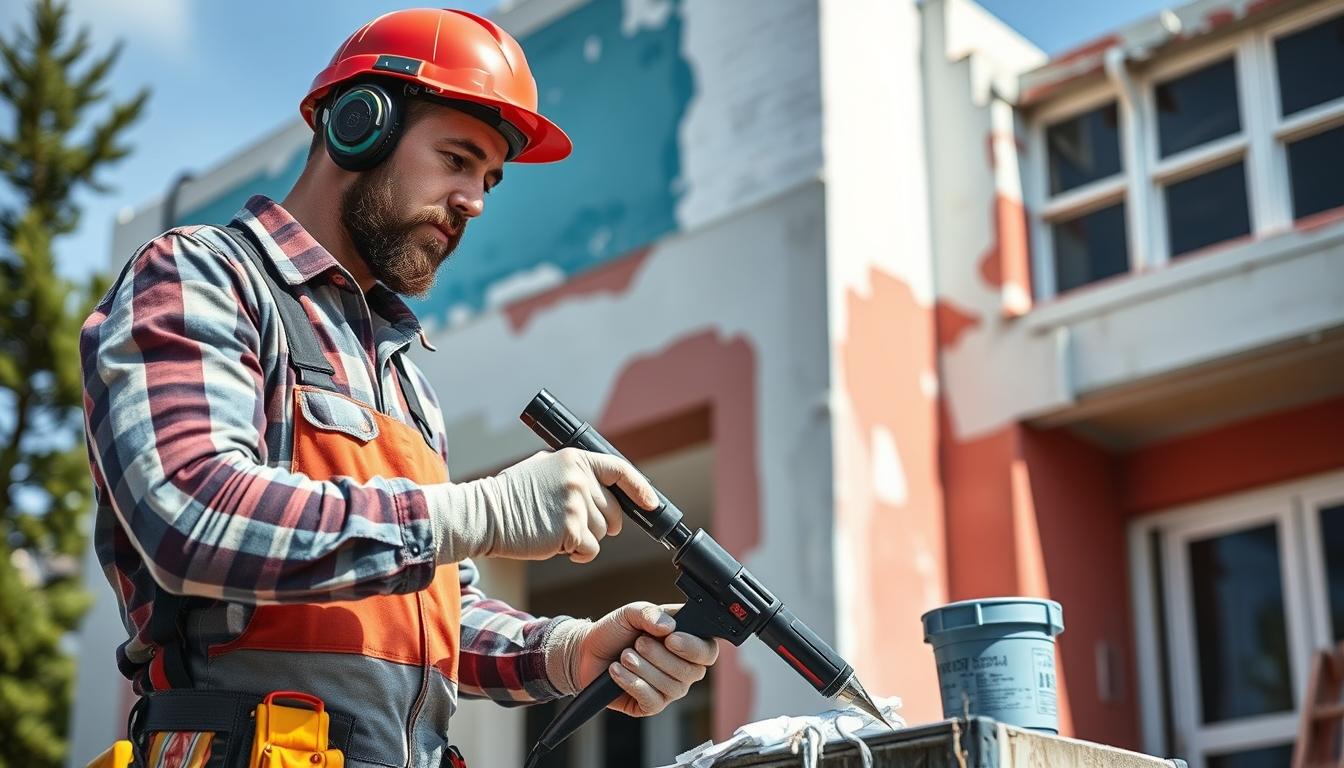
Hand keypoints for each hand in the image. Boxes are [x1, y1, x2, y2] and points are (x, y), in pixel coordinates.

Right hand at [448, 447, 658, 562]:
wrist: (484, 515)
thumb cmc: (511, 497)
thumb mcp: (545, 469)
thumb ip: (576, 474)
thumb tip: (604, 488)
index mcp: (576, 459)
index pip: (619, 470)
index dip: (640, 488)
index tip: (652, 503)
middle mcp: (580, 478)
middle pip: (614, 511)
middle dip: (600, 525)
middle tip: (572, 526)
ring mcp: (576, 503)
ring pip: (602, 534)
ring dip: (583, 540)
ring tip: (553, 530)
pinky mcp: (571, 530)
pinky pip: (589, 550)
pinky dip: (576, 554)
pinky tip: (553, 544)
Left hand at [574, 602, 719, 717]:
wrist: (587, 651)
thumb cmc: (615, 631)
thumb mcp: (631, 612)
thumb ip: (650, 613)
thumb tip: (669, 627)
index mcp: (686, 642)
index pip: (708, 652)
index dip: (693, 648)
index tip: (671, 639)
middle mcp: (682, 668)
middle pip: (691, 672)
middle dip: (660, 656)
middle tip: (638, 643)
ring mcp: (668, 689)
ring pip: (671, 687)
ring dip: (644, 669)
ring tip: (624, 656)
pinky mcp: (650, 705)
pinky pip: (652, 701)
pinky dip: (632, 683)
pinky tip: (617, 671)